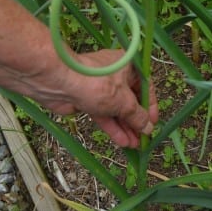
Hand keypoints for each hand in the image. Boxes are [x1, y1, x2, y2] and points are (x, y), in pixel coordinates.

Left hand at [4, 48, 157, 148]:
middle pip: (130, 100)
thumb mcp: (123, 101)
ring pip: (116, 109)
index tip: (153, 123)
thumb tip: (148, 127)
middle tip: (143, 138)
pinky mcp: (88, 99)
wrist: (59, 83)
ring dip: (125, 127)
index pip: (145, 86)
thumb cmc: (98, 84)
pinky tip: (121, 141)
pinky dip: (111, 126)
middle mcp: (115, 74)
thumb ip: (137, 115)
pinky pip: (103, 113)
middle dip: (136, 120)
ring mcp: (100, 87)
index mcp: (128, 65)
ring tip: (134, 145)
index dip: (150, 106)